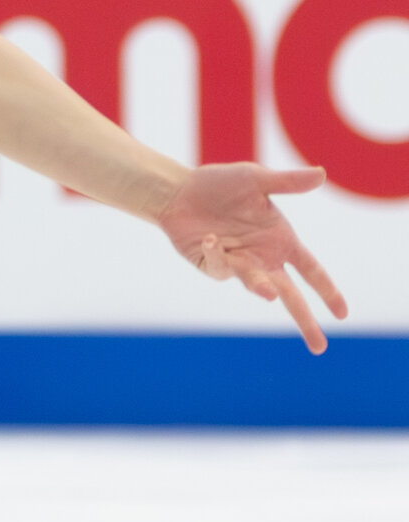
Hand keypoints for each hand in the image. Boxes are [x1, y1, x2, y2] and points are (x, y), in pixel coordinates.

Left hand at [157, 163, 347, 352]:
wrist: (179, 190)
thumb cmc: (220, 185)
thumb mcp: (256, 180)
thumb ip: (287, 182)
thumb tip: (322, 174)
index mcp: (282, 241)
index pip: (312, 271)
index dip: (328, 291)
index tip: (342, 314)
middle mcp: (263, 258)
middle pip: (290, 295)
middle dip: (305, 320)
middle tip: (319, 347)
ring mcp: (238, 265)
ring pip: (255, 284)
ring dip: (260, 286)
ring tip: (269, 293)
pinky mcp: (212, 266)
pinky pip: (220, 267)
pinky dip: (217, 254)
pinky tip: (209, 237)